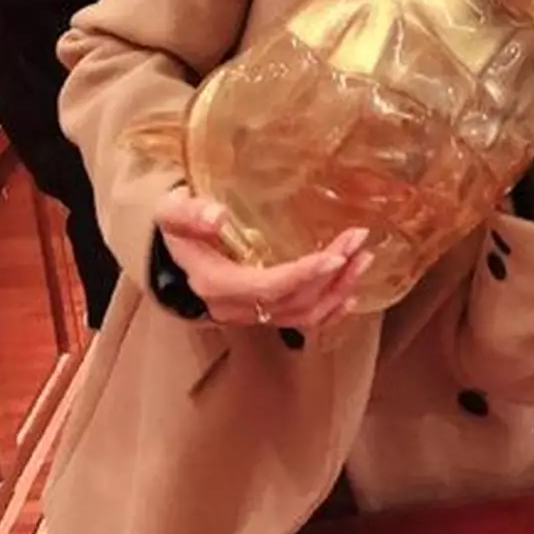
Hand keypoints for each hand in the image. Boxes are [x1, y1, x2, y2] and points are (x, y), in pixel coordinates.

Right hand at [153, 188, 372, 329]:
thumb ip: (189, 213)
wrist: (170, 251)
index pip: (267, 287)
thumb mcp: (172, 212)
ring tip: (363, 259)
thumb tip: (218, 216)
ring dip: (337, 291)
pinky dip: (328, 311)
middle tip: (358, 241)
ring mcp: (249, 314)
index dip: (304, 275)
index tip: (335, 257)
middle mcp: (235, 306)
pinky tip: (350, 294)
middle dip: (331, 275)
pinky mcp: (261, 312)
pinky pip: (299, 321)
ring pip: (301, 315)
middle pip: (293, 302)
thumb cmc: (176, 226)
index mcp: (216, 283)